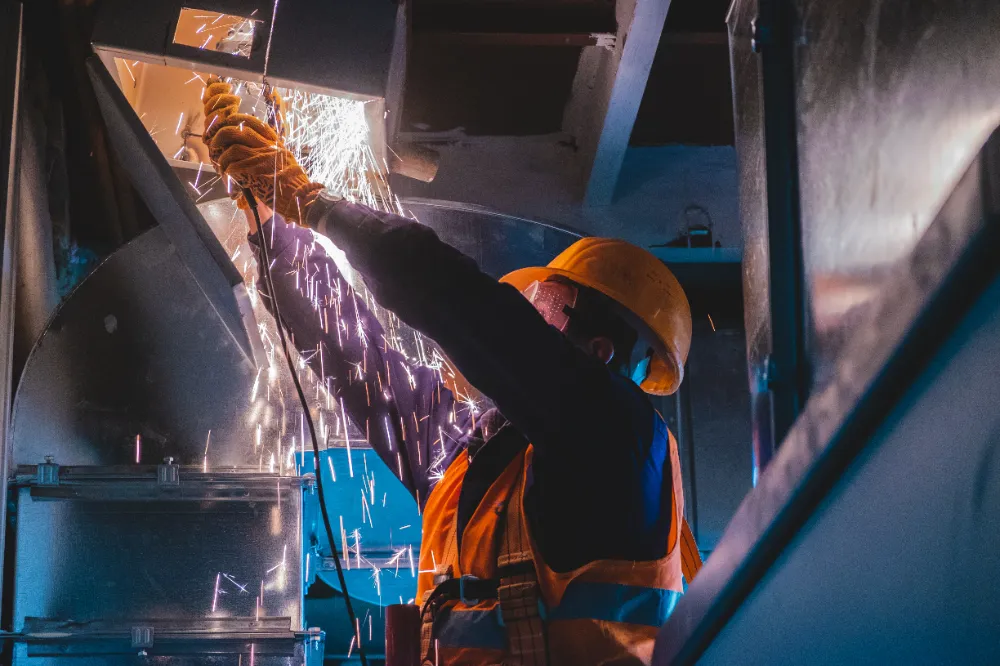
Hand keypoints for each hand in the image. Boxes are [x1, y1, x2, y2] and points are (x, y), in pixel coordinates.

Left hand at [201, 78, 323, 222]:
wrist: (302, 199)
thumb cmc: (294, 184)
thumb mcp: (286, 161)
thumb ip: (271, 152)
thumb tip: (253, 149)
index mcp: (274, 142)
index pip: (251, 122)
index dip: (234, 120)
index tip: (226, 124)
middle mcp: (267, 147)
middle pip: (236, 130)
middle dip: (220, 135)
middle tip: (215, 144)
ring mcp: (261, 159)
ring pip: (231, 148)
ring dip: (221, 157)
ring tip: (221, 165)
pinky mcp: (255, 173)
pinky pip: (232, 166)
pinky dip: (227, 171)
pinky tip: (229, 176)